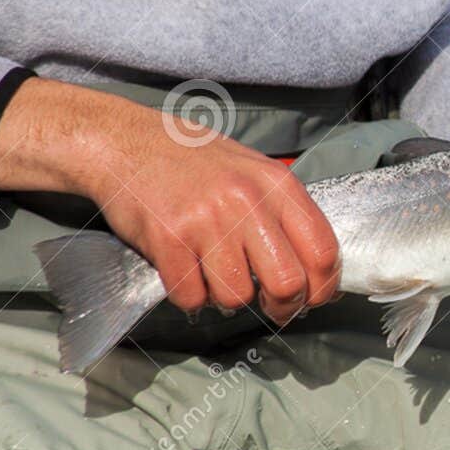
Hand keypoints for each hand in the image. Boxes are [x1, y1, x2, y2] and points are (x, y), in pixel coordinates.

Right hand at [0, 77, 341, 325]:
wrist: (126, 143)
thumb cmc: (195, 164)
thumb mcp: (254, 173)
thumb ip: (285, 216)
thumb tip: (315, 272)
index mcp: (277, 185)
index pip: (323, 252)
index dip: (323, 288)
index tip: (311, 299)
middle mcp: (248, 201)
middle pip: (287, 284)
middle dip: (282, 307)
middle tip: (268, 305)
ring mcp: (207, 220)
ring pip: (237, 297)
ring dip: (226, 297)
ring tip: (213, 272)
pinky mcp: (168, 239)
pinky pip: (192, 297)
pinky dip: (190, 296)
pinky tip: (185, 270)